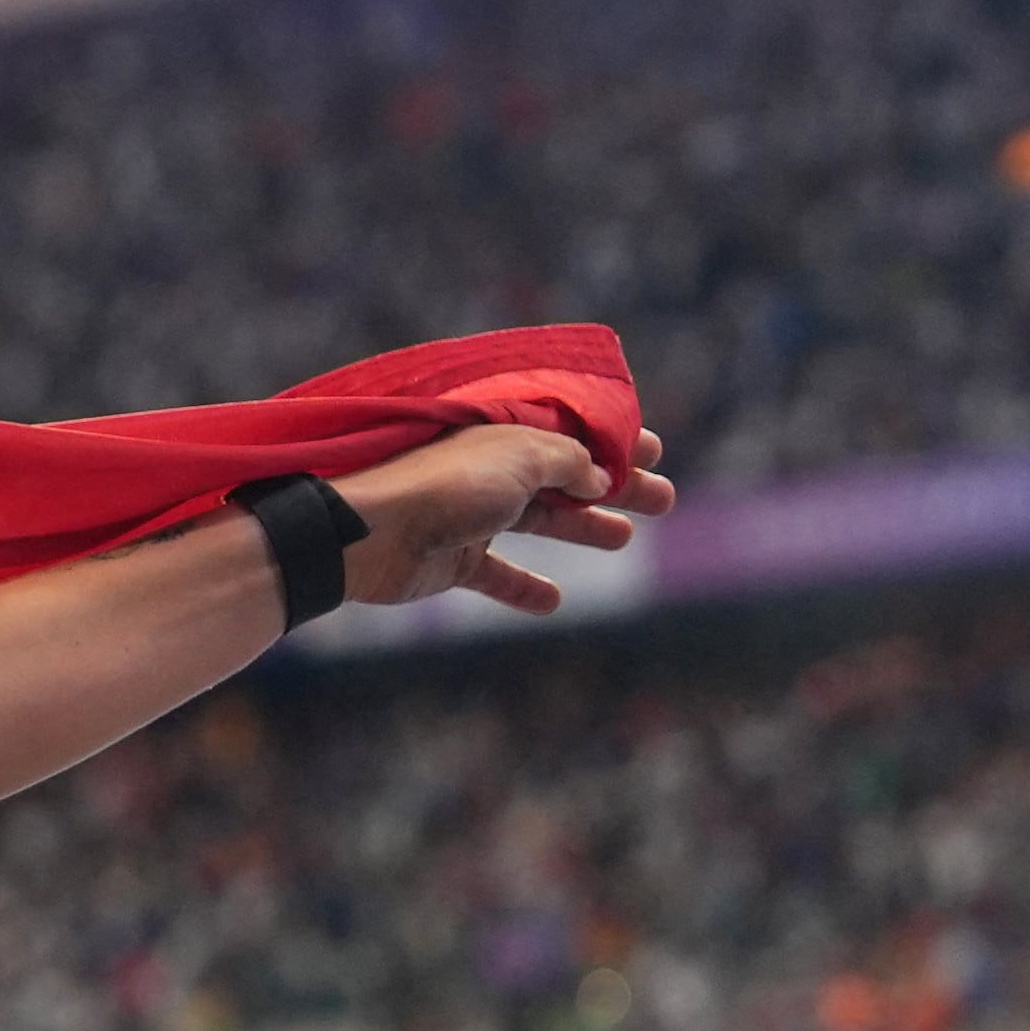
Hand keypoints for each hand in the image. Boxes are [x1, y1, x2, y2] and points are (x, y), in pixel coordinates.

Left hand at [330, 423, 674, 615]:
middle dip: (614, 485)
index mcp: (500, 431)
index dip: (612, 439)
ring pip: (536, 520)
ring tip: (623, 538)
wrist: (366, 532)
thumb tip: (598, 472)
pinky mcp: (449, 558)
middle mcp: (486, 468)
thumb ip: (567, 461)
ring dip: (581, 527)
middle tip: (663, 499)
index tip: (655, 450)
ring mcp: (467, 514)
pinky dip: (521, 587)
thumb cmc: (445, 483)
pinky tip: (552, 601)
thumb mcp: (521, 456)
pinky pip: (492, 574)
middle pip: (562, 475)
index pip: (566, 429)